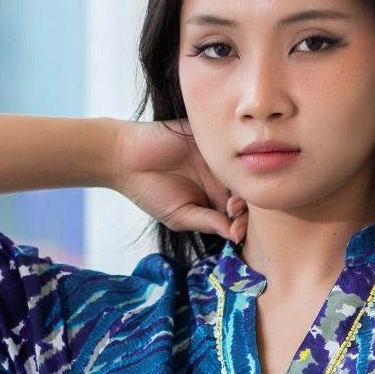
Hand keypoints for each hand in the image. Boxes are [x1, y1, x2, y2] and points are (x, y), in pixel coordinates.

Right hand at [111, 118, 248, 242]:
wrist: (126, 159)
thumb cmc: (150, 191)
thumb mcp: (180, 216)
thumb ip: (208, 223)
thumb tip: (235, 237)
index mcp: (214, 198)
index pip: (240, 212)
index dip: (244, 223)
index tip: (236, 231)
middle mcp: (220, 177)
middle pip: (248, 192)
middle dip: (248, 208)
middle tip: (234, 213)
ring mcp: (218, 156)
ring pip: (244, 171)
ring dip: (244, 188)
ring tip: (231, 202)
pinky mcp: (212, 136)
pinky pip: (232, 146)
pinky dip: (237, 160)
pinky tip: (231, 175)